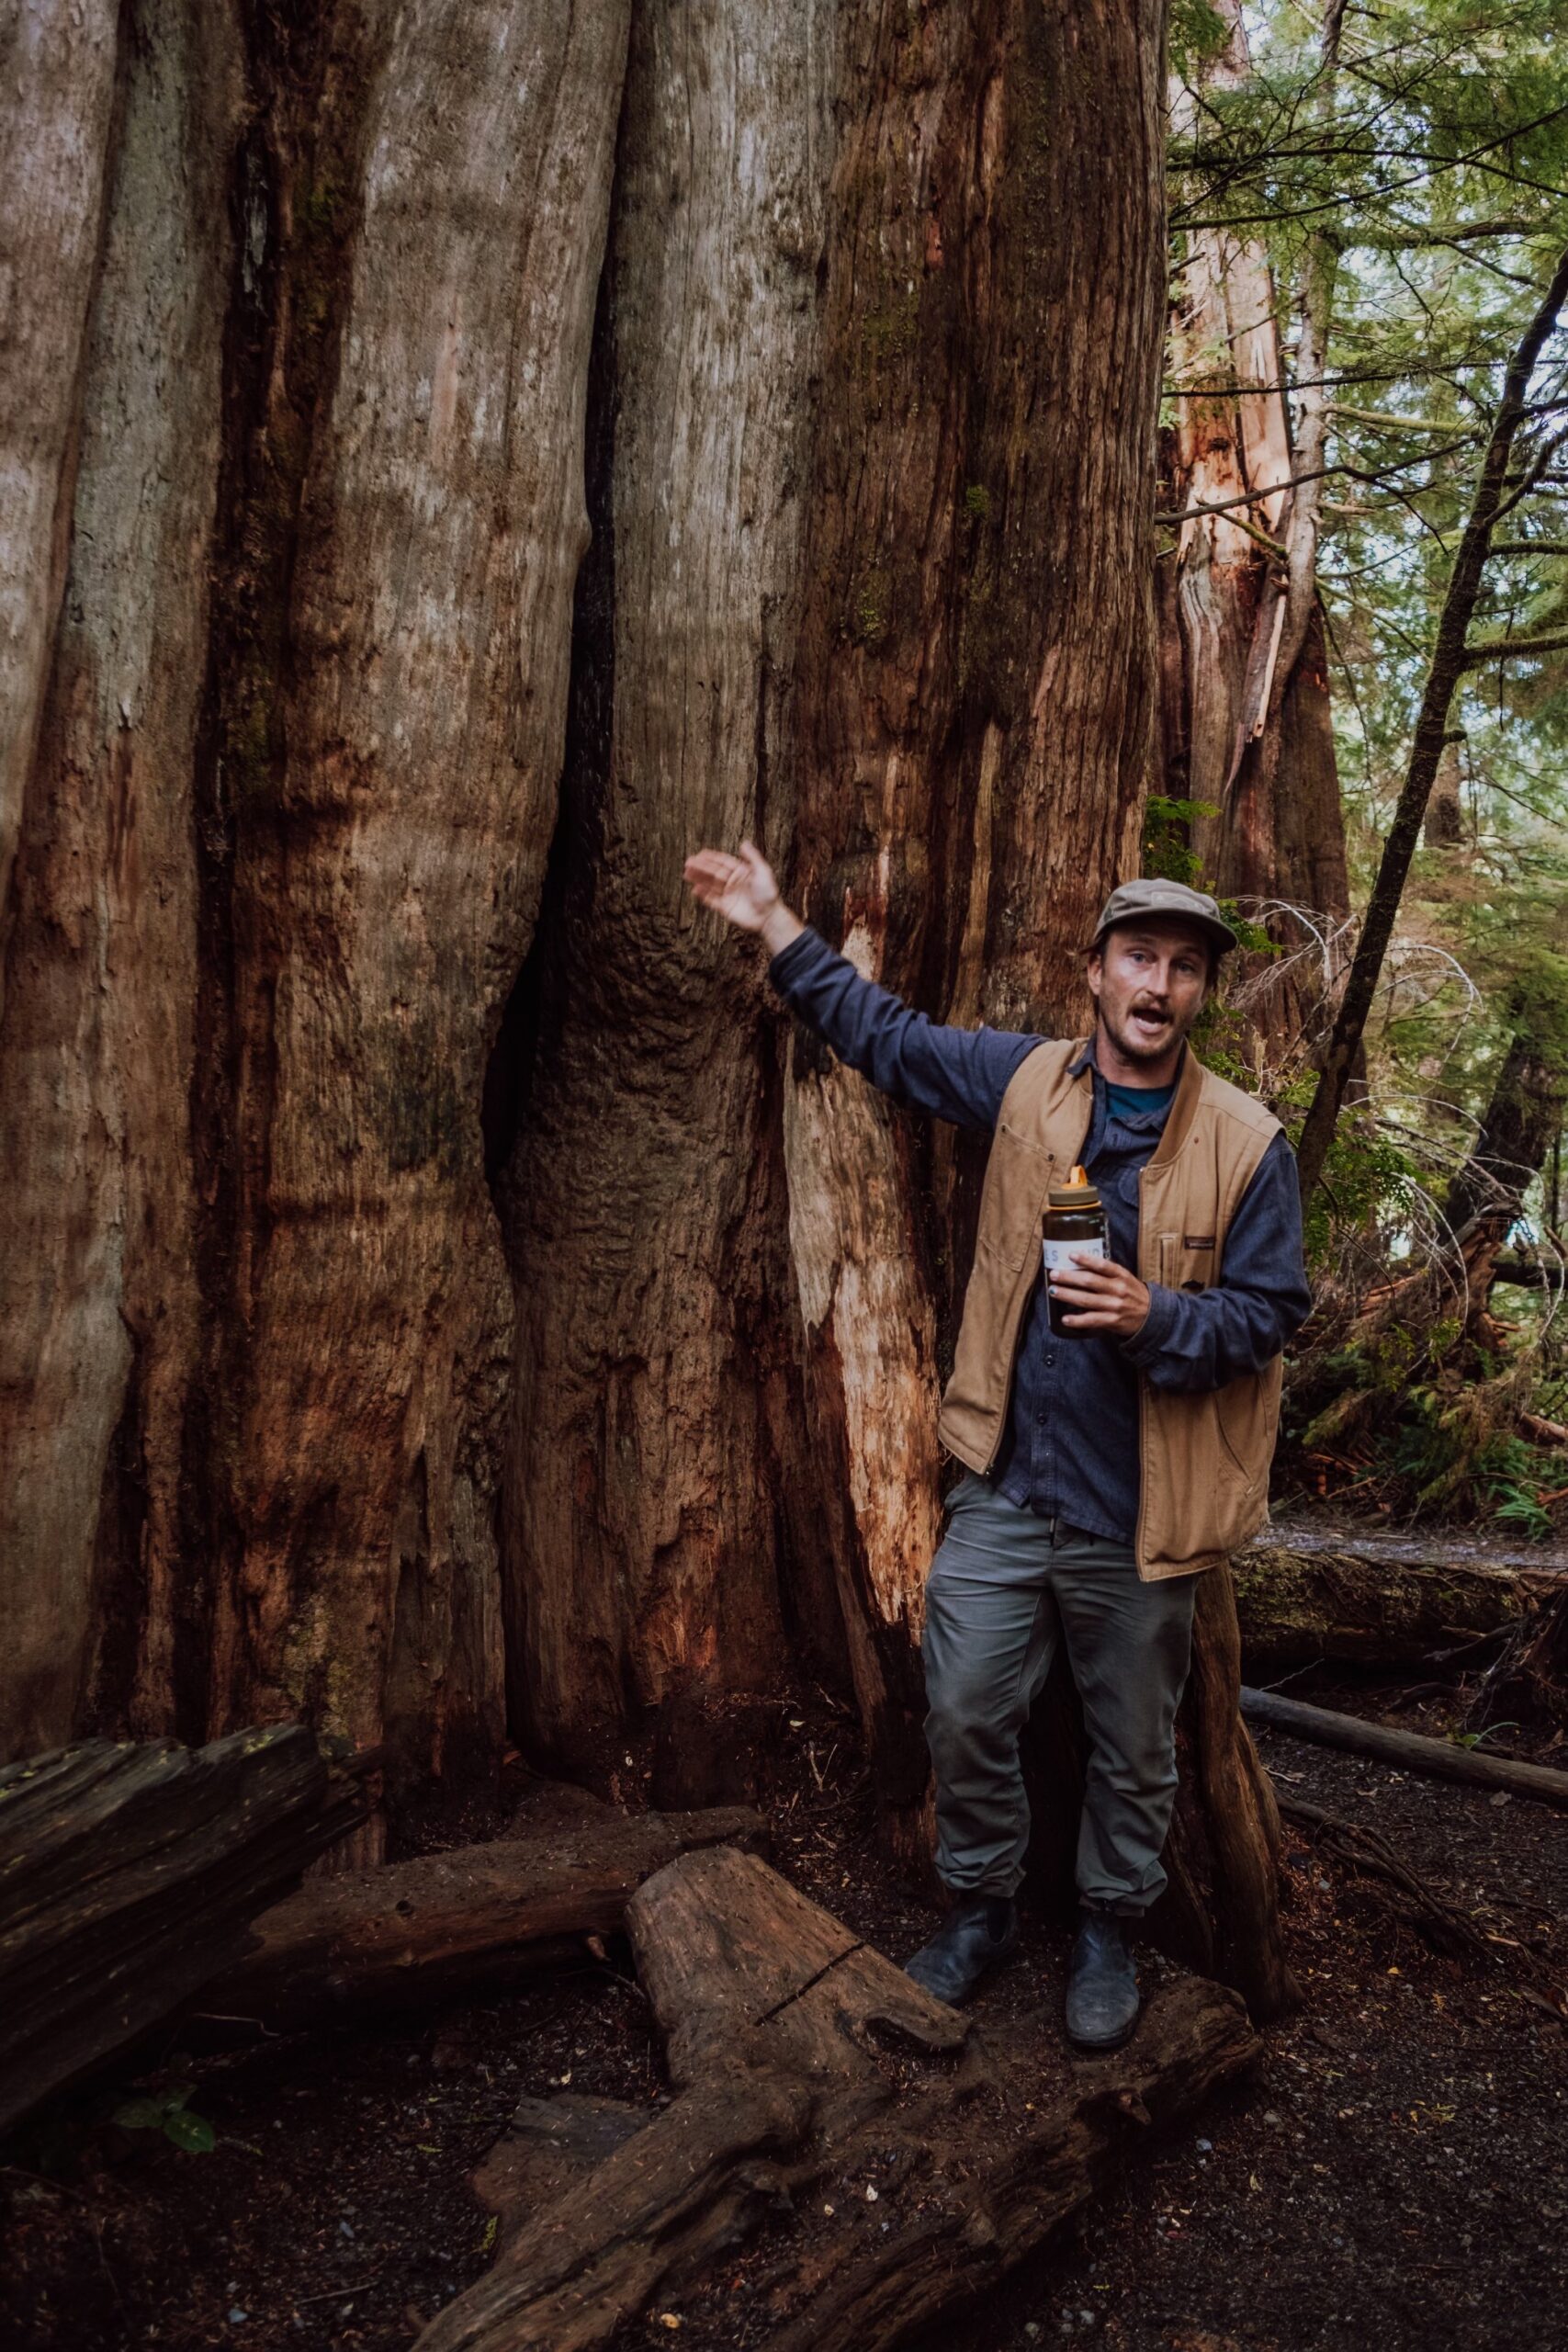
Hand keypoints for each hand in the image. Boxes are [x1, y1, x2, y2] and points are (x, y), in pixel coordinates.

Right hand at [683, 840, 800, 952]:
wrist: (769, 917)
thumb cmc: (768, 894)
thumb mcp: (763, 871)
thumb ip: (753, 857)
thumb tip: (744, 843)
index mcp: (741, 873)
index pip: (723, 863)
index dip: (711, 858)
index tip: (700, 854)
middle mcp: (733, 883)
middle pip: (713, 873)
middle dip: (700, 867)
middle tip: (688, 862)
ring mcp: (728, 895)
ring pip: (710, 885)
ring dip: (698, 879)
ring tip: (686, 873)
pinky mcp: (726, 908)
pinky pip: (711, 900)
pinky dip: (703, 895)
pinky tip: (695, 889)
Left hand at [1052, 1251, 1150, 1337]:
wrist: (1151, 1316)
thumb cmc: (1133, 1294)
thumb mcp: (1125, 1278)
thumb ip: (1108, 1273)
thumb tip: (1081, 1264)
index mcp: (1121, 1275)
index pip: (1102, 1265)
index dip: (1086, 1259)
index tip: (1070, 1255)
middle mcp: (1118, 1289)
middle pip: (1089, 1281)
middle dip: (1069, 1277)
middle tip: (1053, 1274)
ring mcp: (1114, 1306)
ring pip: (1087, 1300)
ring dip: (1067, 1295)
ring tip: (1053, 1291)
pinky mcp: (1112, 1321)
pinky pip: (1091, 1320)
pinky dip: (1077, 1320)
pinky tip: (1065, 1319)